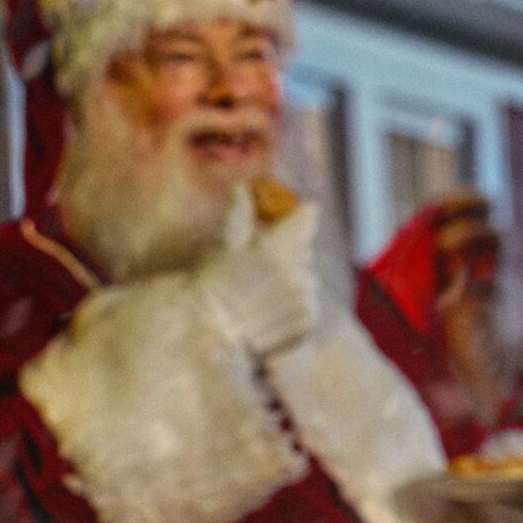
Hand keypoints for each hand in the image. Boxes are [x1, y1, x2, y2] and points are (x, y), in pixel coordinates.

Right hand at [195, 192, 322, 356]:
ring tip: (265, 291)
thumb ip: (239, 216)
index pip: (304, 222)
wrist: (210, 335)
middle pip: (305, 251)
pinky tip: (274, 308)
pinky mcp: (308, 323)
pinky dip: (299, 302)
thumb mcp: (223, 247)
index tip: (306, 210)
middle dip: (290, 252)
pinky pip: (311, 302)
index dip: (302, 216)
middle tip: (265, 266)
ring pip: (309, 278)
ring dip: (295, 278)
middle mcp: (296, 274)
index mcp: (277, 251)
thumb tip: (241, 188)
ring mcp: (304, 300)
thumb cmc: (211, 289)